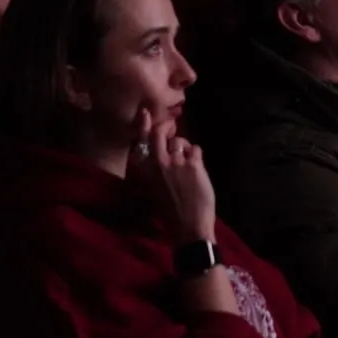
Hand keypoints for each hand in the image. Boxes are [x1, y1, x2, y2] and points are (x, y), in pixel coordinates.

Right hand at [129, 108, 216, 244]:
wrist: (188, 226)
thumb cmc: (170, 212)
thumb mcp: (155, 188)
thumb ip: (156, 168)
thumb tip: (165, 149)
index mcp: (145, 170)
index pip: (140, 141)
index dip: (143, 123)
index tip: (145, 111)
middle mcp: (158, 163)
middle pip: (161, 133)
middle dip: (168, 130)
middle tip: (174, 137)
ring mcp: (176, 162)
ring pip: (181, 141)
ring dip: (185, 149)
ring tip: (187, 166)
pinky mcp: (193, 165)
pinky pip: (196, 149)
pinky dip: (197, 157)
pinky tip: (196, 171)